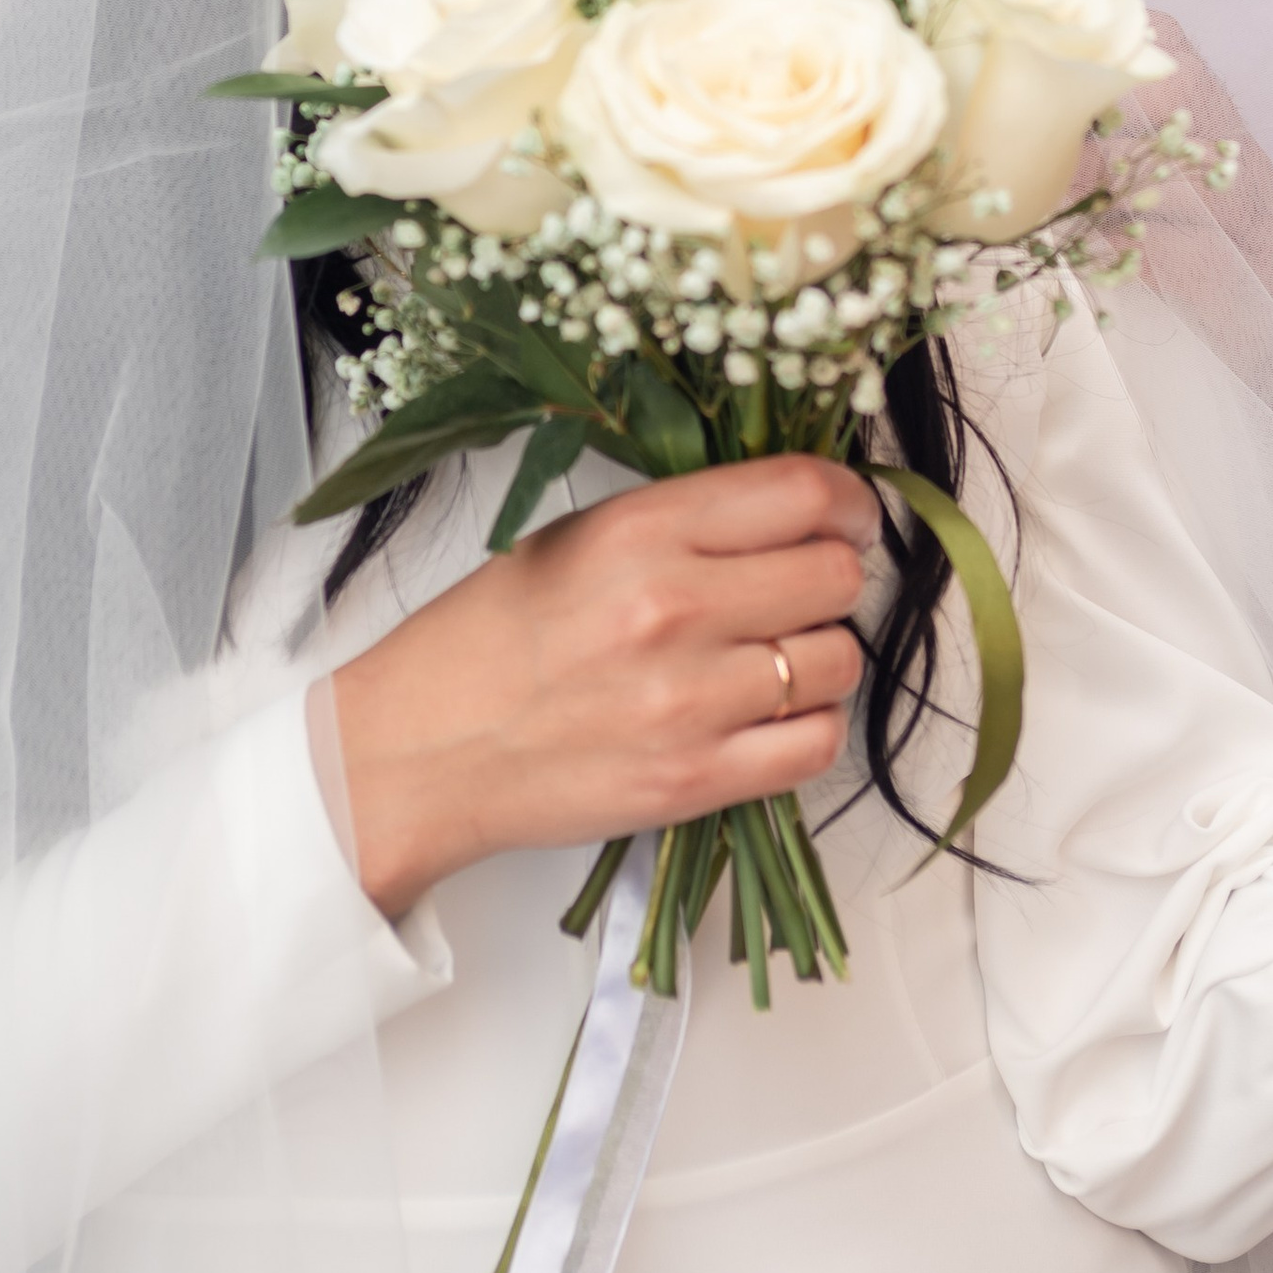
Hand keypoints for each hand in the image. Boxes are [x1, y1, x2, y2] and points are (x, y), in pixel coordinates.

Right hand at [320, 456, 875, 920]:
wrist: (424, 751)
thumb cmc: (490, 640)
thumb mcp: (577, 538)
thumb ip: (688, 521)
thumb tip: (797, 510)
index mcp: (642, 529)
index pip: (805, 491)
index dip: (848, 502)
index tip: (847, 517)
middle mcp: (674, 607)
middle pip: (837, 575)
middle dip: (834, 579)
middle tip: (803, 592)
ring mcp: (690, 700)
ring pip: (837, 660)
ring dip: (820, 658)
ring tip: (771, 660)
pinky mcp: (696, 781)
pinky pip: (816, 744)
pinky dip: (808, 728)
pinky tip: (768, 716)